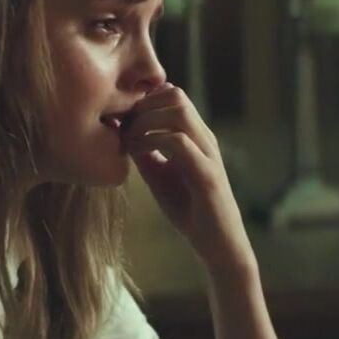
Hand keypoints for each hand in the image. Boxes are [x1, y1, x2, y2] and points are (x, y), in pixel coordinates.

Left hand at [124, 83, 254, 274]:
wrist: (218, 244)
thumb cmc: (189, 209)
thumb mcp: (159, 175)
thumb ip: (145, 152)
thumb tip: (121, 132)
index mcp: (195, 135)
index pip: (171, 94)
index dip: (143, 100)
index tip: (123, 122)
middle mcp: (204, 138)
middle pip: (175, 94)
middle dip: (142, 106)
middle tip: (124, 130)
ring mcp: (208, 154)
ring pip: (179, 112)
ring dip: (146, 122)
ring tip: (130, 141)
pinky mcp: (206, 175)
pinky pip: (180, 143)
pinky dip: (152, 141)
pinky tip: (138, 154)